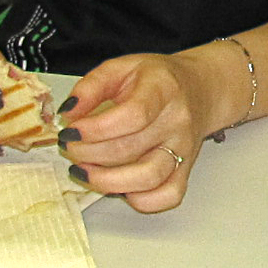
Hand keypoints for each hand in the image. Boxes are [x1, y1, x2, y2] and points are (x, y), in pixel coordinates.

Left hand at [58, 53, 215, 212]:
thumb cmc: (156, 80)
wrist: (199, 90)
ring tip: (84, 171)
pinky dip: (140, 200)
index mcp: (163, 89)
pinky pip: (168, 196)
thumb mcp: (121, 67)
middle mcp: (177, 121)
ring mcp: (184, 149)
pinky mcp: (186, 170)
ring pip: (148, 178)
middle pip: (130, 149)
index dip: (96, 129)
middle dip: (88, 154)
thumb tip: (68, 114)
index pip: (133, 116)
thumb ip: (91, 86)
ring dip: (107, 181)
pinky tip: (119, 187)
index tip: (71, 131)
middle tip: (70, 148)